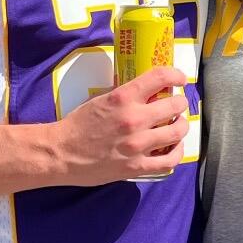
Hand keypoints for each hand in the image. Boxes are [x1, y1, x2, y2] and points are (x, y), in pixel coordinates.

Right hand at [54, 69, 190, 184]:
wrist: (61, 153)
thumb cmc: (78, 125)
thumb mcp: (100, 99)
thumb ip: (124, 94)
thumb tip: (144, 88)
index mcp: (123, 98)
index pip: (160, 77)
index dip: (176, 75)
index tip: (180, 79)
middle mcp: (134, 119)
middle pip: (175, 105)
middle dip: (179, 103)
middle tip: (177, 104)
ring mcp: (137, 145)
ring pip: (177, 132)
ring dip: (181, 125)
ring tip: (177, 124)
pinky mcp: (137, 166)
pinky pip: (169, 160)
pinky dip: (178, 151)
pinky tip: (175, 147)